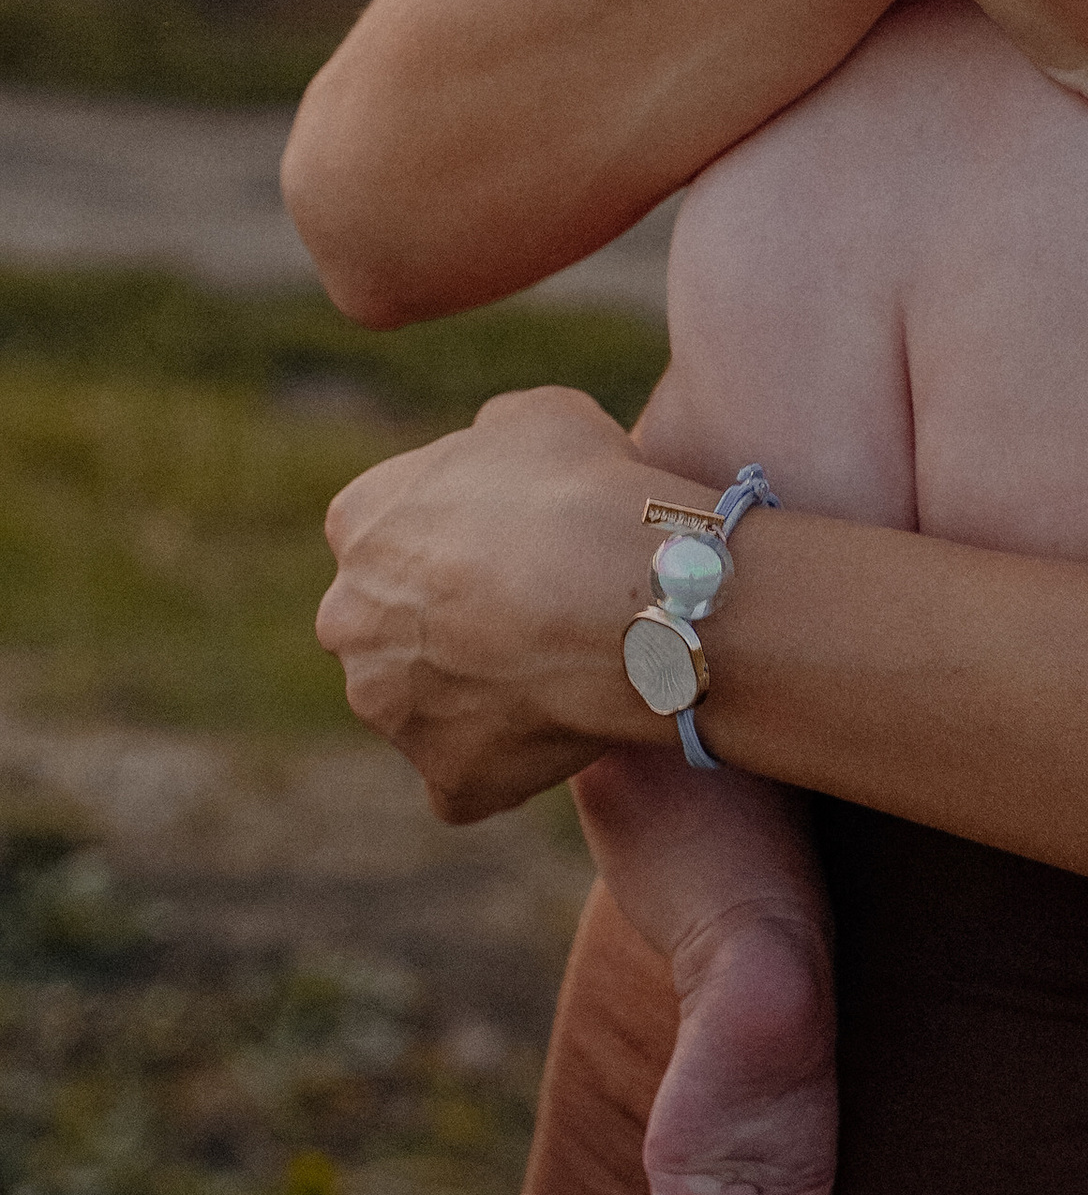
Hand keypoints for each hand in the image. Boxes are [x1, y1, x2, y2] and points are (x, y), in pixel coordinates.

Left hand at [317, 386, 648, 821]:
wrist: (631, 596)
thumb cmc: (584, 491)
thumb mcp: (537, 416)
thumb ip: (487, 442)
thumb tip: (491, 461)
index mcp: (358, 522)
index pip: (386, 532)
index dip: (457, 537)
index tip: (513, 541)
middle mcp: (348, 620)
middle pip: (390, 625)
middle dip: (447, 622)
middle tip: (534, 607)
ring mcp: (389, 709)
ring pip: (426, 703)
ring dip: (476, 690)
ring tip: (561, 662)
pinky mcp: (446, 778)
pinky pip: (474, 771)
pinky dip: (513, 755)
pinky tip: (567, 717)